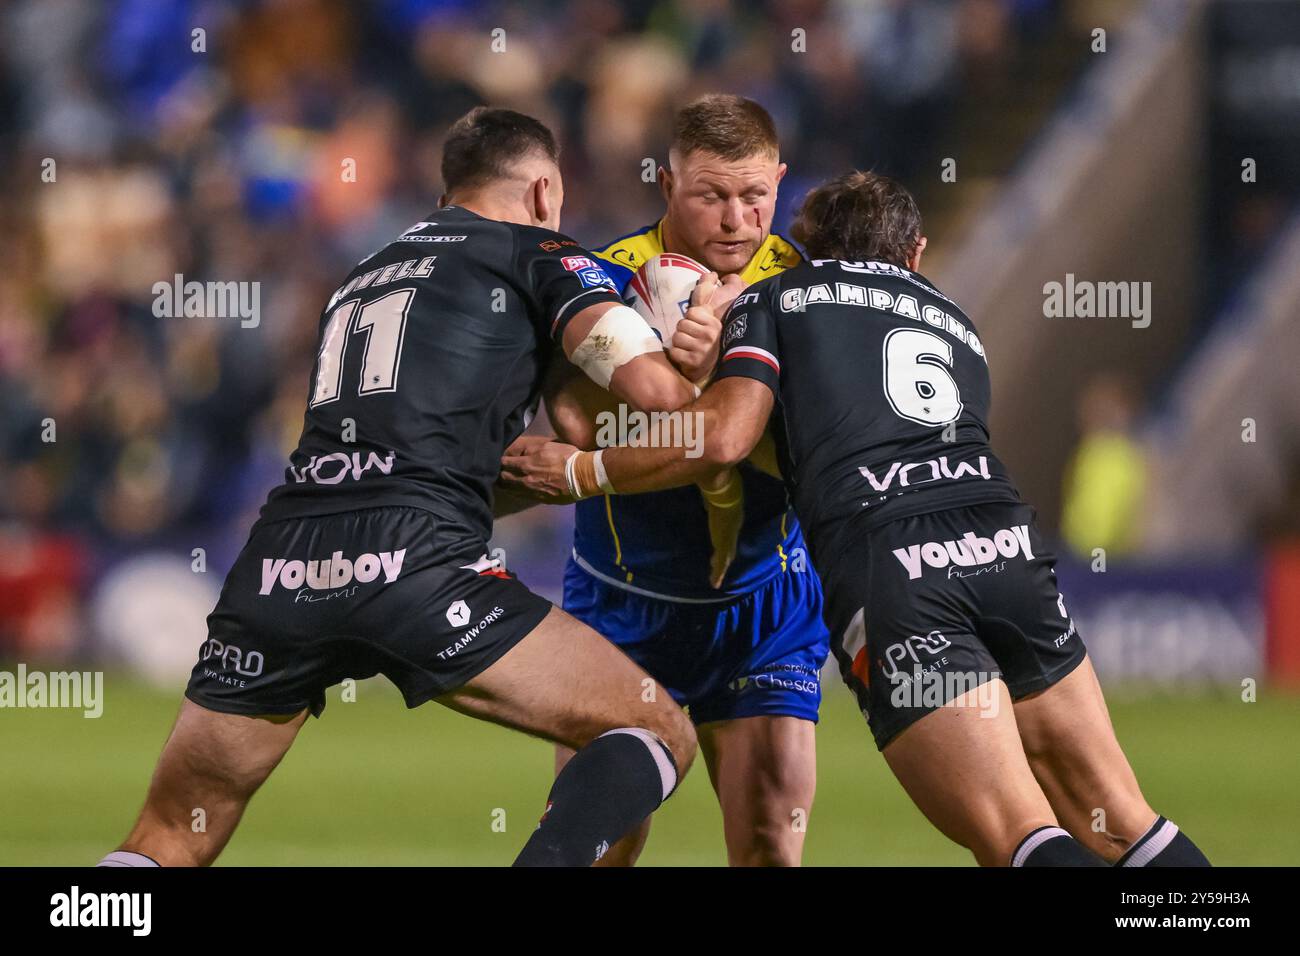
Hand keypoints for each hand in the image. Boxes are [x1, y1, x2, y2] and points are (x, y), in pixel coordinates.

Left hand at [500, 438, 579, 502]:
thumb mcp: (546, 444)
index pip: (503, 462)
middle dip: (499, 472)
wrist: (582, 476)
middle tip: (499, 468)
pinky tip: (516, 488)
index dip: (500, 459)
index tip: (500, 456)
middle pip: (502, 478)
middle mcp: (524, 480)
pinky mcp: (539, 500)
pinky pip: (521, 496)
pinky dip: (515, 491)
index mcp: (525, 464)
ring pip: (509, 489)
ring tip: (504, 479)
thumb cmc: (566, 456)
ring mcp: (531, 492)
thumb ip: (527, 446)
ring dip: (504, 483)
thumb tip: (513, 448)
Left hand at [669, 272, 746, 383]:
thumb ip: (706, 294)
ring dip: (679, 344)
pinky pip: (675, 352)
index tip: (697, 327)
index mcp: (714, 323)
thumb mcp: (708, 317)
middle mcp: (710, 335)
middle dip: (683, 332)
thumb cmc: (705, 338)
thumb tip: (710, 272)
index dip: (690, 319)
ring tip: (688, 348)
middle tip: (691, 339)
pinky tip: (685, 357)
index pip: (691, 312)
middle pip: (682, 324)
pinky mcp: (694, 362)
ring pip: (677, 338)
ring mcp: (703, 350)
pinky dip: (677, 355)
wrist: (709, 368)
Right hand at [698, 468, 743, 588]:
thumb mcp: (715, 494)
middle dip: (724, 560)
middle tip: (719, 570)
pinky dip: (718, 572)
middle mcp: (732, 529)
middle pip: (728, 549)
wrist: (724, 491)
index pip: (728, 534)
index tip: (721, 550)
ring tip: (716, 581)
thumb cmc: (720, 487)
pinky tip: (715, 582)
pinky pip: (721, 561)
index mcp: (732, 518)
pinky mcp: (723, 543)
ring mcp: (728, 538)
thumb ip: (711, 497)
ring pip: (725, 558)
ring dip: (720, 570)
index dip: (726, 543)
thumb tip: (706, 496)